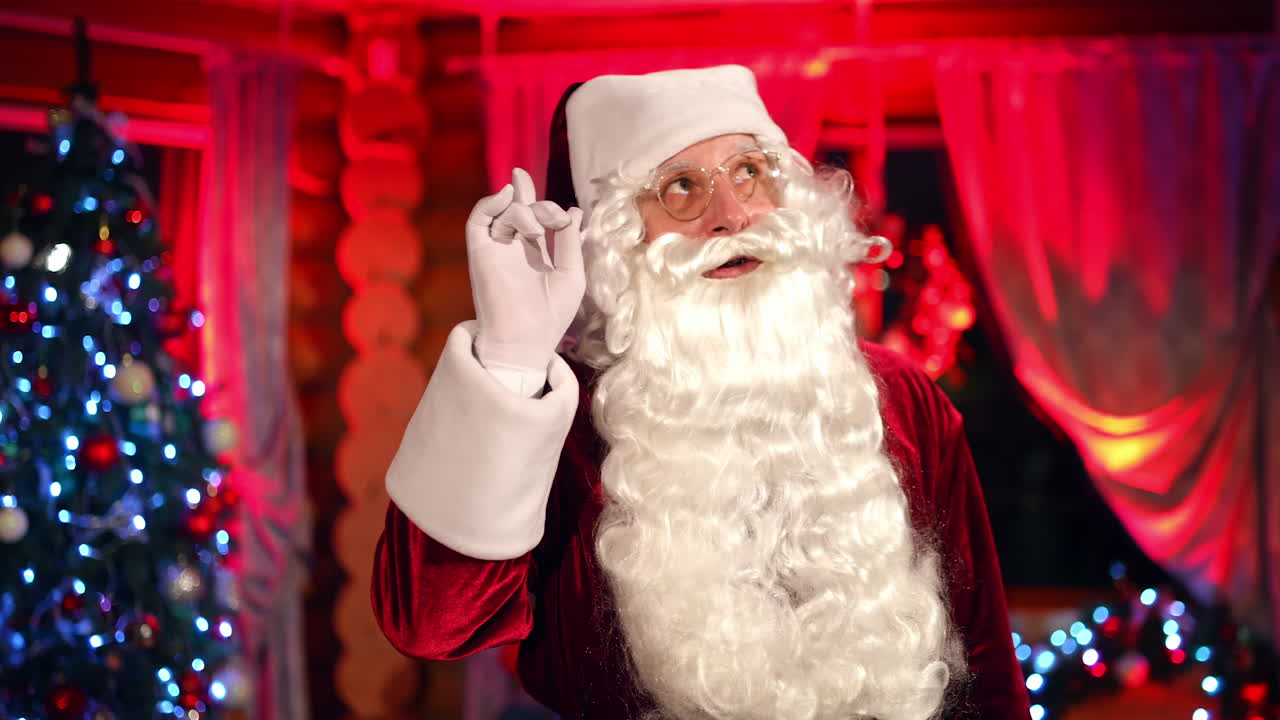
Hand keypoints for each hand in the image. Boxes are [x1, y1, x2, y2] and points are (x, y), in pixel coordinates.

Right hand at [467, 168, 585, 374]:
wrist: (525, 341)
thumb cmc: (551, 316)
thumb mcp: (571, 274)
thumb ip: (569, 242)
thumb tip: (573, 212)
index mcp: (533, 255)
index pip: (532, 217)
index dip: (537, 198)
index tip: (559, 208)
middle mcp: (511, 250)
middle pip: (517, 208)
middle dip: (537, 202)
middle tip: (554, 219)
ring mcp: (495, 250)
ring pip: (504, 212)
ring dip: (525, 212)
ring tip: (539, 231)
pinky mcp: (479, 253)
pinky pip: (478, 220)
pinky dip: (491, 202)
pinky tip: (507, 196)